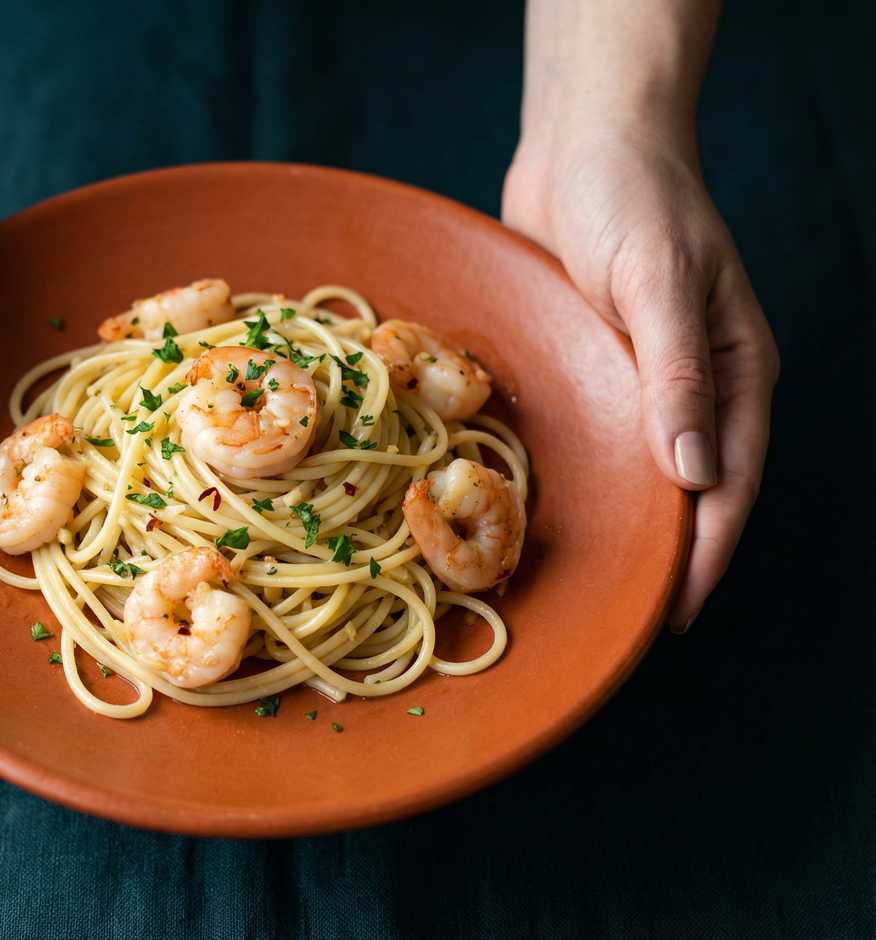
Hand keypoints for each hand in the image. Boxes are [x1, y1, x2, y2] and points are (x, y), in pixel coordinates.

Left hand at [502, 123, 778, 631]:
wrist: (585, 142)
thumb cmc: (633, 196)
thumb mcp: (660, 281)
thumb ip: (676, 376)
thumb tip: (695, 475)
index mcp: (731, 373)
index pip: (726, 487)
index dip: (702, 557)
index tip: (669, 617)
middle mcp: (688, 387)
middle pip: (682, 493)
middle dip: (659, 556)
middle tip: (618, 619)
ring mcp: (636, 380)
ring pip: (633, 472)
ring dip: (616, 523)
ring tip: (580, 584)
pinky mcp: (589, 366)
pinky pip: (589, 437)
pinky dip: (577, 476)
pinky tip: (542, 510)